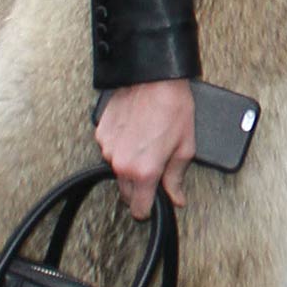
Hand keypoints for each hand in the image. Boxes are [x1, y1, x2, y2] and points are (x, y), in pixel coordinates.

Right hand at [93, 80, 195, 218]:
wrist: (154, 77)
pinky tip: (134, 133)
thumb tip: (176, 197)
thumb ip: (176, 178)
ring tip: (145, 145)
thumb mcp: (185, 147)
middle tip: (154, 170)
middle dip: (139, 187)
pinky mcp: (101, 133)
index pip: (139, 209)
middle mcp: (122, 163)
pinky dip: (120, 147)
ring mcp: (108, 148)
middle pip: (126, 192)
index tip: (153, 204)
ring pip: (117, 170)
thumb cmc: (172, 107)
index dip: (148, 209)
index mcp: (145, 171)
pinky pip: (110, 150)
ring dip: (128, 166)